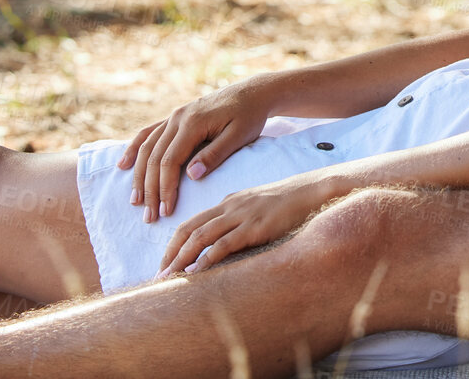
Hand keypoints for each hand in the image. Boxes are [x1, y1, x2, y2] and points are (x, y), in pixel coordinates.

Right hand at [119, 74, 277, 221]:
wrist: (252, 93)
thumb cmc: (249, 116)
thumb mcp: (239, 136)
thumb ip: (215, 155)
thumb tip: (191, 176)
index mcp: (193, 123)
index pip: (170, 161)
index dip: (165, 188)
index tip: (166, 211)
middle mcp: (178, 117)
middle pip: (155, 157)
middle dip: (150, 189)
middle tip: (149, 216)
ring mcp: (174, 116)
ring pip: (148, 147)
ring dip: (139, 175)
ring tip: (136, 201)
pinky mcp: (175, 117)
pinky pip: (149, 133)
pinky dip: (134, 149)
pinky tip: (123, 165)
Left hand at [156, 175, 322, 277]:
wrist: (310, 191)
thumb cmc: (286, 204)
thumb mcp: (255, 208)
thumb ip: (238, 220)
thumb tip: (224, 242)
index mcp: (227, 203)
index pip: (192, 222)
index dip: (174, 243)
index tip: (165, 263)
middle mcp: (229, 207)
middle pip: (189, 229)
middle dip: (171, 252)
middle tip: (159, 275)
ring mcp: (241, 216)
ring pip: (201, 236)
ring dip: (182, 258)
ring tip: (169, 277)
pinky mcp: (255, 227)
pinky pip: (224, 244)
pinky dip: (207, 258)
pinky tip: (197, 272)